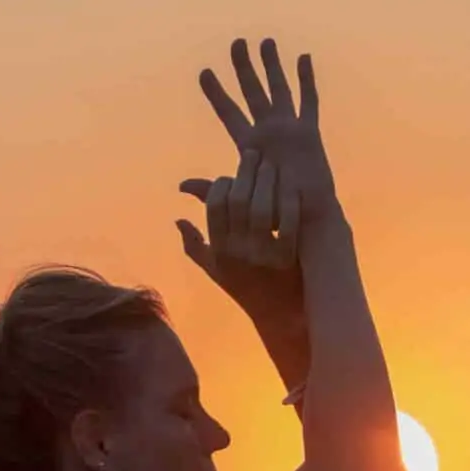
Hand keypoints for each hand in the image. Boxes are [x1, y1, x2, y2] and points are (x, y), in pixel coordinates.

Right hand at [176, 148, 303, 322]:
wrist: (278, 315)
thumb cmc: (246, 289)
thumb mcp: (215, 270)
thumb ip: (194, 246)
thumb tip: (177, 220)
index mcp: (220, 251)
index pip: (215, 206)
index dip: (222, 185)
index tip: (232, 175)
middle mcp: (238, 253)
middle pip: (238, 201)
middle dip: (246, 173)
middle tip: (255, 155)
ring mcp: (262, 256)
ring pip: (260, 209)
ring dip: (266, 181)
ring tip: (272, 165)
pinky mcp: (287, 259)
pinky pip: (287, 224)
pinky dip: (289, 203)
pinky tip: (292, 188)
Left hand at [198, 37, 337, 225]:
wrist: (303, 224)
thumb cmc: (271, 220)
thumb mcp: (236, 202)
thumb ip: (212, 190)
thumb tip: (181, 186)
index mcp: (248, 147)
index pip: (228, 113)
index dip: (216, 93)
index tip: (204, 73)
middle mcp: (267, 134)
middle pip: (253, 93)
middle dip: (244, 68)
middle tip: (236, 43)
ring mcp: (288, 131)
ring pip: (279, 89)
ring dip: (272, 65)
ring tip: (265, 42)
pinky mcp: (308, 134)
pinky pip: (308, 101)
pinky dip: (306, 79)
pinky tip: (302, 57)